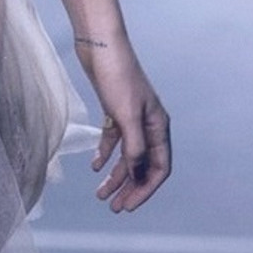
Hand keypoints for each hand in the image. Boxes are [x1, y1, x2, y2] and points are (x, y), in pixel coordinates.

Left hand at [76, 34, 170, 212]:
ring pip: (126, 155)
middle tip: (114, 207)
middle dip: (130, 188)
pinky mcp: (114, 109)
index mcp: (158, 126)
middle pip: (142, 165)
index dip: (145, 189)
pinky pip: (112, 139)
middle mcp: (148, 124)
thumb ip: (134, 145)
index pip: (158, 168)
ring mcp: (131, 117)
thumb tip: (137, 171)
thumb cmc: (115, 76)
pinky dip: (104, 154)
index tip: (128, 206)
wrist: (98, 45)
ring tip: (100, 195)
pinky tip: (94, 166)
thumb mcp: (126, 114)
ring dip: (115, 175)